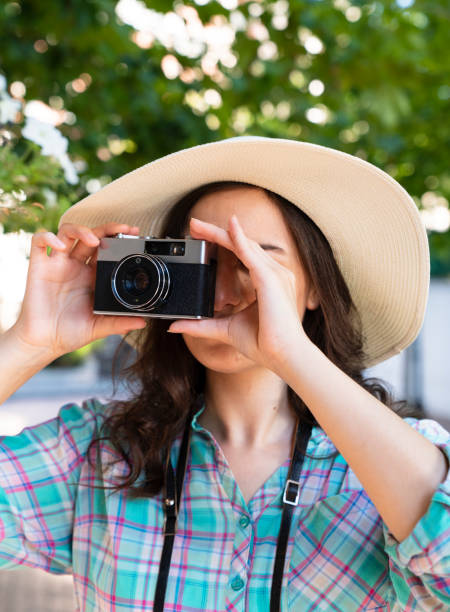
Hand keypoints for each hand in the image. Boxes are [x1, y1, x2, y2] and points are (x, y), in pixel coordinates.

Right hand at [11, 222, 146, 358]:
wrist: (44, 342)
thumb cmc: (70, 333)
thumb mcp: (99, 328)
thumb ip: (119, 323)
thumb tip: (142, 323)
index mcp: (92, 276)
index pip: (106, 249)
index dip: (119, 240)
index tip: (134, 235)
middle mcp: (76, 266)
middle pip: (91, 236)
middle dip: (108, 229)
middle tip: (124, 230)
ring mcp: (57, 265)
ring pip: (68, 232)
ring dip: (81, 229)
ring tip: (94, 240)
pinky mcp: (38, 267)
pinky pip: (39, 241)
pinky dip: (48, 237)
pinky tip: (59, 246)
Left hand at [168, 215, 309, 372]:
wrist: (284, 356)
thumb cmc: (264, 344)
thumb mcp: (224, 329)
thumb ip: (201, 325)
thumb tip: (175, 326)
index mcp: (268, 282)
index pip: (243, 254)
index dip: (223, 242)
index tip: (200, 237)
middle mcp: (274, 274)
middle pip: (242, 244)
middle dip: (216, 233)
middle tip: (193, 224)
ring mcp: (275, 274)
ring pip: (244, 245)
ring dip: (221, 233)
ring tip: (197, 225)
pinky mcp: (271, 280)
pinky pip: (252, 255)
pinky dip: (238, 240)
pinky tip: (228, 228)